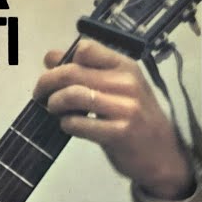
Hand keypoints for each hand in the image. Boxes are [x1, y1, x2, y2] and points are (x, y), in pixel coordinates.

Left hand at [34, 39, 194, 199]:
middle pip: (72, 72)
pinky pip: (77, 123)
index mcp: (125, 66)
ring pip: (72, 95)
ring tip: (55, 110)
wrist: (161, 153)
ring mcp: (124, 108)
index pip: (86, 48)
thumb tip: (51, 57)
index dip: (63, 61)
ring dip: (55, 103)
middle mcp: (126, 83)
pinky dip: (66, 124)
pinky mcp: (118, 133)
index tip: (54, 73)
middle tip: (40, 95)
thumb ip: (85, 70)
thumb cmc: (134, 116)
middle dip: (47, 83)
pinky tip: (69, 126)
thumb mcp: (116, 87)